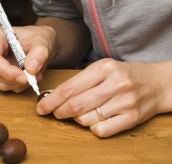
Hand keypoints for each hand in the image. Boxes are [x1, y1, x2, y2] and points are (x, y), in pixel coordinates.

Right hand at [0, 24, 55, 92]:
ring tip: (34, 72)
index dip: (7, 71)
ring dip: (19, 83)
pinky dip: (20, 85)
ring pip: (1, 82)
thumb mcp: (42, 42)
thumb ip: (39, 54)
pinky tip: (29, 75)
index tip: (25, 76)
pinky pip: (6, 85)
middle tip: (34, 76)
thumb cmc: (38, 37)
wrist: (39, 43)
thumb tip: (31, 69)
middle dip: (15, 78)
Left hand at [37, 58, 168, 136]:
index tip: (41, 107)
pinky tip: (95, 120)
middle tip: (55, 113)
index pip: (69, 88)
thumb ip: (79, 81)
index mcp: (103, 68)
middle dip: (59, 112)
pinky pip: (101, 130)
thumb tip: (52, 96)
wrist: (157, 83)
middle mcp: (115, 84)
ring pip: (86, 119)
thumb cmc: (122, 75)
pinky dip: (92, 128)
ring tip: (79, 113)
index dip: (51, 100)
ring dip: (76, 120)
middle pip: (75, 105)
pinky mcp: (132, 118)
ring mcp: (125, 102)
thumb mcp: (102, 69)